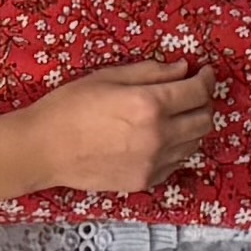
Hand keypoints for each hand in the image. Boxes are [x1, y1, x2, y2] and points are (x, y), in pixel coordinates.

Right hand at [14, 54, 219, 196]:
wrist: (45, 149)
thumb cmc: (69, 107)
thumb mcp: (108, 76)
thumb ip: (150, 72)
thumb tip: (182, 69)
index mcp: (149, 104)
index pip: (197, 92)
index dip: (206, 79)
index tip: (204, 72)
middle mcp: (159, 136)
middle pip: (204, 119)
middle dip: (204, 102)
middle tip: (192, 93)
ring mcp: (154, 163)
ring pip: (194, 143)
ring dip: (192, 126)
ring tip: (176, 115)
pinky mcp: (146, 181)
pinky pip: (176, 163)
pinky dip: (177, 148)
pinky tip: (159, 138)